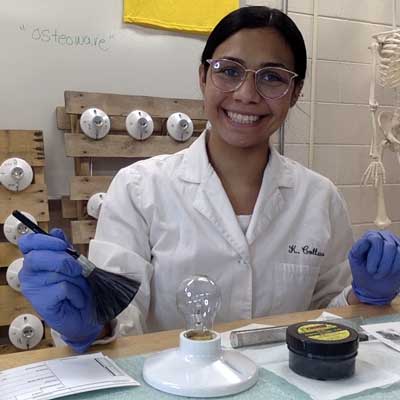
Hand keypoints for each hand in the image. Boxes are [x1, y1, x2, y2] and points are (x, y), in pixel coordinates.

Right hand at [17, 229, 102, 351]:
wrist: (85, 314)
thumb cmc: (78, 288)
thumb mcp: (73, 263)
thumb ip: (65, 248)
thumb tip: (56, 232)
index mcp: (35, 260)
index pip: (29, 242)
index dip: (45, 240)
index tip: (62, 245)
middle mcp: (28, 274)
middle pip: (38, 257)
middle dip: (63, 261)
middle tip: (77, 269)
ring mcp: (32, 289)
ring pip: (56, 273)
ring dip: (76, 280)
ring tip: (77, 288)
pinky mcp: (40, 303)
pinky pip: (63, 288)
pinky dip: (76, 293)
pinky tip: (76, 300)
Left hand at [349, 230, 399, 304]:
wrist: (372, 284)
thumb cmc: (361, 269)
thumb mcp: (355, 258)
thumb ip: (358, 248)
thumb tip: (367, 240)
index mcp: (370, 235)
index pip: (376, 240)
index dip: (374, 257)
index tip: (370, 271)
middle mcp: (385, 236)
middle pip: (389, 246)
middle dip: (382, 264)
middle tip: (375, 274)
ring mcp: (396, 243)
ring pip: (398, 252)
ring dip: (389, 268)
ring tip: (380, 275)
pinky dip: (396, 268)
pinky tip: (390, 273)